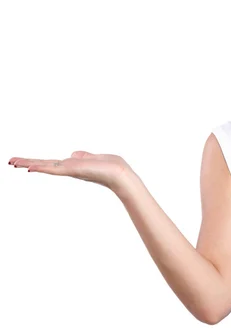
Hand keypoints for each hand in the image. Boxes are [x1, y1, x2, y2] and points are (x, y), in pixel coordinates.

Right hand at [9, 151, 133, 191]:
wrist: (121, 174)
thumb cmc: (112, 167)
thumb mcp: (94, 158)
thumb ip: (83, 156)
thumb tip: (73, 154)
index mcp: (72, 166)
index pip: (51, 163)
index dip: (37, 162)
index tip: (22, 162)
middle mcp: (69, 169)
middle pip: (44, 164)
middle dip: (27, 163)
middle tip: (10, 161)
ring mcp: (70, 170)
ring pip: (45, 166)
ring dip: (29, 163)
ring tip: (12, 162)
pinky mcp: (74, 170)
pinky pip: (55, 169)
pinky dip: (42, 168)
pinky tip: (30, 168)